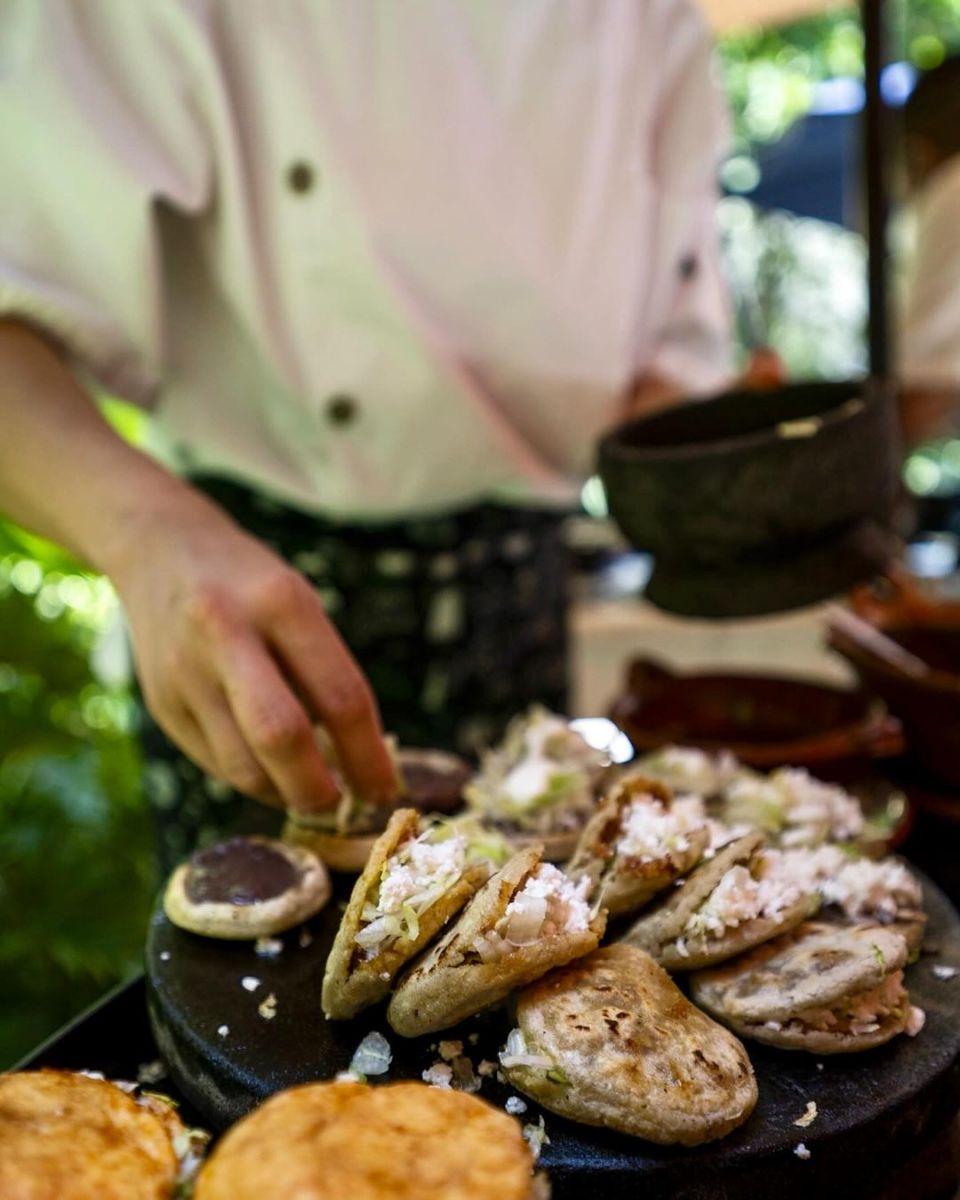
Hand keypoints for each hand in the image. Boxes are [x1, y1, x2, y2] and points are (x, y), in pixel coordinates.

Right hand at [109, 488, 395, 814]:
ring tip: (308, 792)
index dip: (369, 756)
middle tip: (342, 806)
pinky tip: (270, 772)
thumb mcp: (299, 603)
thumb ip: (325, 672)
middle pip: (281, 737)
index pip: (340, 696)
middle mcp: (226, 633)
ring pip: (243, 766)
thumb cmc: (253, 585)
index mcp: (281, 601)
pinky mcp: (160, 704)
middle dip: (319, 788)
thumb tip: (364, 762)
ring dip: (284, 794)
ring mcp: (184, 671)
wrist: (161, 550)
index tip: (385, 789)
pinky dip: (252, 780)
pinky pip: (215, 764)